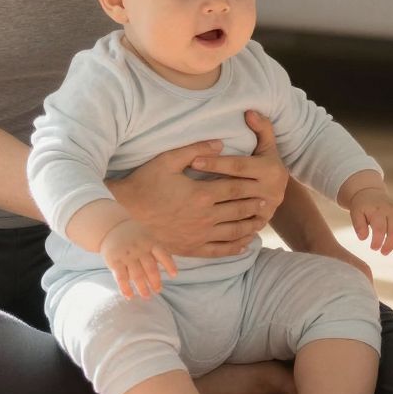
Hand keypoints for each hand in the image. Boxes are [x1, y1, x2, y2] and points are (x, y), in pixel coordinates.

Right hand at [100, 222, 177, 299]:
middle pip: (150, 268)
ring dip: (142, 288)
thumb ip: (157, 252)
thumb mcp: (148, 237)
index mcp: (149, 242)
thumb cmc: (135, 237)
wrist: (111, 228)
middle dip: (155, 281)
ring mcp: (127, 256)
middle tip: (158, 290)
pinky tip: (129, 296)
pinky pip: (121, 277)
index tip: (174, 275)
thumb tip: (170, 270)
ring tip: (147, 296)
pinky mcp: (115, 261)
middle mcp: (139, 249)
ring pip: (137, 275)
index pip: (162, 254)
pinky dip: (125, 288)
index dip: (169, 264)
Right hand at [110, 111, 286, 257]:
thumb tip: (220, 143)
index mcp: (201, 194)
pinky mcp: (191, 248)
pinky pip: (219, 250)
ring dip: (249, 226)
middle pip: (238, 210)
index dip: (251, 186)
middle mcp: (204, 217)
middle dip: (254, 205)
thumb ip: (196, 150)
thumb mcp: (167, 160)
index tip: (261, 184)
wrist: (125, 214)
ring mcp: (198, 235)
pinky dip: (234, 247)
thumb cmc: (145, 183)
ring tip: (260, 221)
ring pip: (233, 232)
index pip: (234, 188)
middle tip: (267, 202)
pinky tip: (243, 244)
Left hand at [348, 186, 392, 255]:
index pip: (380, 229)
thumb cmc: (363, 206)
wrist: (371, 192)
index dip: (378, 241)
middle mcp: (390, 210)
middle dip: (390, 245)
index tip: (374, 248)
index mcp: (377, 211)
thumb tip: (363, 238)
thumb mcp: (355, 213)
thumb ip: (358, 225)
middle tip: (384, 253)